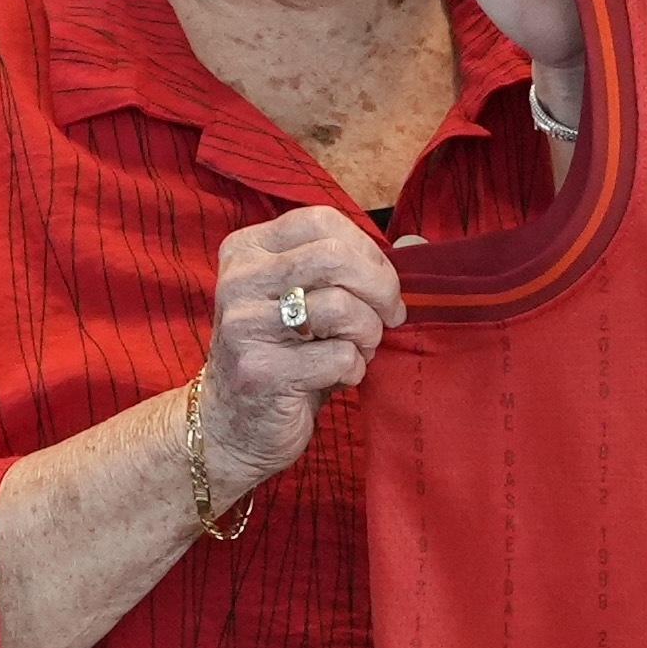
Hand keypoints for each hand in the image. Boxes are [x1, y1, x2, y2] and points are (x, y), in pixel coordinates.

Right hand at [198, 208, 406, 499]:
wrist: (232, 426)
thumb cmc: (284, 354)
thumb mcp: (301, 299)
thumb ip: (343, 268)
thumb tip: (414, 245)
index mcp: (247, 250)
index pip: (322, 221)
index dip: (368, 251)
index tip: (381, 283)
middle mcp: (239, 281)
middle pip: (335, 256)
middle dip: (380, 288)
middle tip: (390, 316)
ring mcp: (245, 326)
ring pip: (341, 306)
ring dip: (368, 334)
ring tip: (358, 350)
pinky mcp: (260, 372)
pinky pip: (339, 356)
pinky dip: (354, 369)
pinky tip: (339, 377)